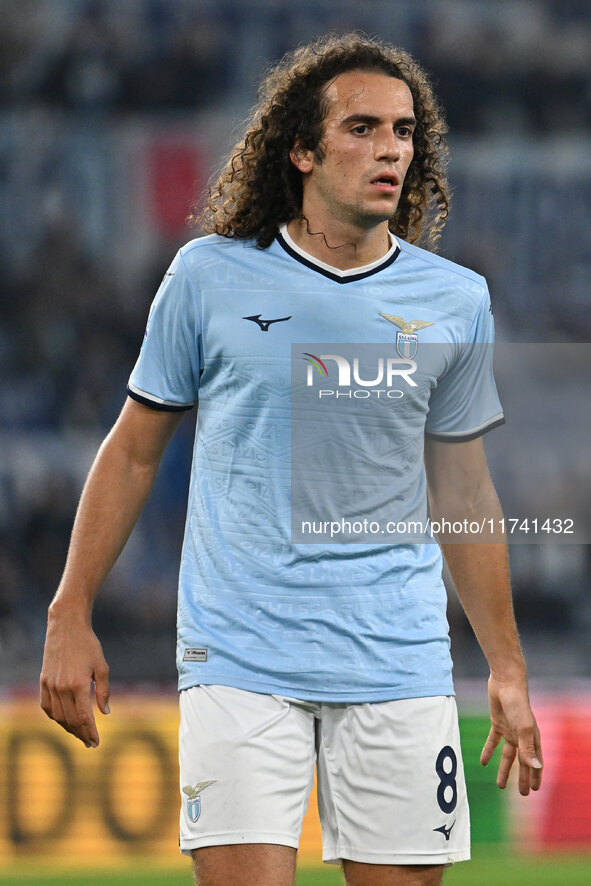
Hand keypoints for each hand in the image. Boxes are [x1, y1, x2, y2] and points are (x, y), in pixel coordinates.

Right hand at [40, 607, 109, 747]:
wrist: (66, 627)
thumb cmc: (88, 645)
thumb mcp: (101, 666)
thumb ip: (104, 691)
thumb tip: (106, 713)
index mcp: (79, 685)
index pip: (84, 717)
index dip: (90, 732)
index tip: (96, 743)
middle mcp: (62, 688)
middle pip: (71, 720)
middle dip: (81, 734)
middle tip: (90, 743)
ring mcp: (50, 685)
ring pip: (58, 716)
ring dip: (68, 727)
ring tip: (79, 733)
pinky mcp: (43, 681)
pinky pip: (46, 706)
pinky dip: (54, 716)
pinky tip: (63, 720)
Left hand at [480, 674, 542, 794]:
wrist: (505, 682)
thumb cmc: (518, 704)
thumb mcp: (523, 728)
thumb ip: (527, 748)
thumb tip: (535, 768)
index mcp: (532, 738)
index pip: (536, 762)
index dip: (535, 776)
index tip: (535, 790)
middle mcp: (522, 736)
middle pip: (522, 762)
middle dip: (523, 777)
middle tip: (523, 793)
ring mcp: (509, 730)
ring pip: (507, 755)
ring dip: (504, 769)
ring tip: (500, 785)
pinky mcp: (497, 723)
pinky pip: (493, 741)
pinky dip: (488, 751)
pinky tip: (483, 762)